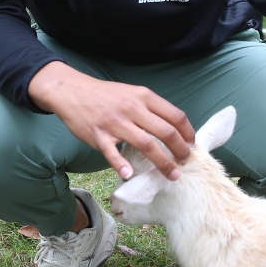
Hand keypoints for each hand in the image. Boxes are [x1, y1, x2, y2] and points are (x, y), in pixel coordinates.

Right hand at [28, 61, 195, 180]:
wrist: (73, 91)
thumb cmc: (106, 95)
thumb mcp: (132, 93)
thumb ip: (151, 108)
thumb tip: (174, 128)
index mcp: (144, 97)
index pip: (175, 115)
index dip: (188, 133)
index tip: (192, 145)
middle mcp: (132, 108)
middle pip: (166, 132)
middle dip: (180, 151)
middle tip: (186, 163)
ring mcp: (115, 122)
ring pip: (146, 144)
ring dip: (162, 163)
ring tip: (172, 175)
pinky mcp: (98, 134)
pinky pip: (112, 152)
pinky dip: (121, 165)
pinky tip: (129, 175)